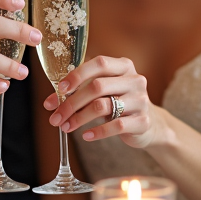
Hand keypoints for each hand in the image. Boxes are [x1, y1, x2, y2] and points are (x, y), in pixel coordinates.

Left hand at [42, 55, 160, 148]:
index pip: (99, 63)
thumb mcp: (104, 92)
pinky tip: (86, 136)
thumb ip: (80, 91)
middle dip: (72, 103)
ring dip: (79, 118)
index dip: (77, 75)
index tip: (60, 89)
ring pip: (103, 106)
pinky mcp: (143, 121)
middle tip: (55, 117)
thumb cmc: (120, 102)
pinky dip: (97, 132)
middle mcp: (135, 80)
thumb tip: (50, 103)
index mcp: (124, 66)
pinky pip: (116, 126)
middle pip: (97, 86)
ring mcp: (141, 100)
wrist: (150, 124)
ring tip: (66, 127)